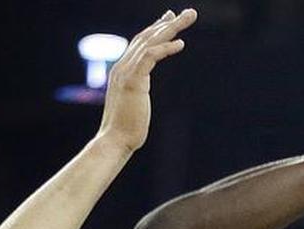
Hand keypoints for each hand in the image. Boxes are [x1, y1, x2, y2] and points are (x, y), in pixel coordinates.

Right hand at [98, 9, 197, 152]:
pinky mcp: (133, 81)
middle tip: (189, 13)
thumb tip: (139, 95)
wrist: (114, 141)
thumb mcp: (133, 104)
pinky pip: (150, 57)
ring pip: (150, 42)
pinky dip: (165, 48)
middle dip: (168, 22)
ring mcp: (126, 72)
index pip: (140, 43)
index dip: (156, 28)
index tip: (169, 17)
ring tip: (189, 18)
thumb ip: (136, 93)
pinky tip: (181, 44)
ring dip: (172, 28)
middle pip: (147, 37)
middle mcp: (122, 67)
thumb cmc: (125, 129)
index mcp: (122, 71)